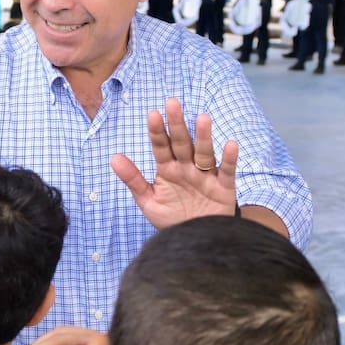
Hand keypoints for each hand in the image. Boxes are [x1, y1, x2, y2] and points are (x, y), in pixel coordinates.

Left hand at [111, 98, 237, 230]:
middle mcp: (187, 168)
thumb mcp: (149, 201)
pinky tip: (230, 145)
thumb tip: (113, 158)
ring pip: (204, 153)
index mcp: (168, 169)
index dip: (157, 131)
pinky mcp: (224, 188)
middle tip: (173, 103)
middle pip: (182, 143)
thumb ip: (134, 180)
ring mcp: (206, 176)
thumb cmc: (171, 219)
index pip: (161, 147)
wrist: (196, 242)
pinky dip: (229, 159)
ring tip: (202, 118)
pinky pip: (227, 172)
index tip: (153, 114)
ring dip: (203, 137)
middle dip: (177, 124)